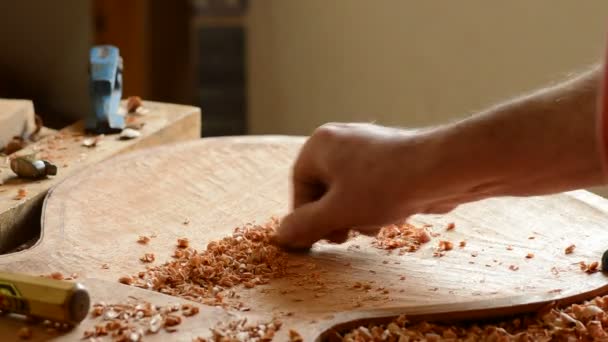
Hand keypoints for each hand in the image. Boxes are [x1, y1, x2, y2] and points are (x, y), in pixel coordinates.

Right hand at [275, 123, 458, 249]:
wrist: (441, 170)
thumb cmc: (384, 186)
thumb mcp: (337, 212)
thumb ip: (305, 225)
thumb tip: (280, 236)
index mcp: (320, 145)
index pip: (299, 185)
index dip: (305, 216)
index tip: (315, 239)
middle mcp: (341, 140)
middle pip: (324, 189)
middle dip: (334, 217)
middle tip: (343, 237)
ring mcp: (368, 147)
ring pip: (348, 191)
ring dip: (355, 215)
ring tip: (372, 226)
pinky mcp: (390, 159)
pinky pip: (370, 187)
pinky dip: (374, 205)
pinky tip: (389, 216)